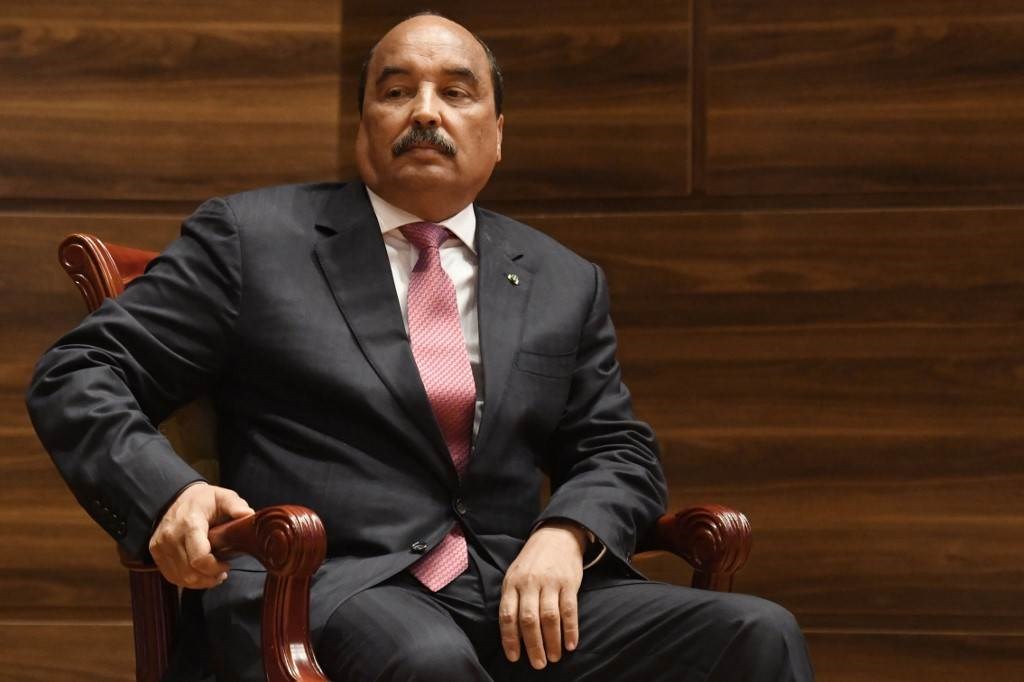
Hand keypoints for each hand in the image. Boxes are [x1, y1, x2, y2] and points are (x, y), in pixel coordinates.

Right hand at [148, 482, 253, 587]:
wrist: (176, 497)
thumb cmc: (204, 500)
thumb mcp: (223, 497)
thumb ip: (236, 506)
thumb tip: (249, 516)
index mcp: (190, 524)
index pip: (200, 558)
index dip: (215, 568)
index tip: (227, 565)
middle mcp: (171, 536)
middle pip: (190, 572)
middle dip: (210, 577)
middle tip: (223, 572)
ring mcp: (160, 546)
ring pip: (180, 577)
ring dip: (199, 582)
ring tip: (213, 575)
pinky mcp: (155, 552)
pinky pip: (171, 576)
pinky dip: (186, 580)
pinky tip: (199, 574)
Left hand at [499, 520, 586, 668]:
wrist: (556, 536)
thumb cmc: (532, 562)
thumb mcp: (515, 575)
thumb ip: (512, 599)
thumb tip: (512, 635)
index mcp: (512, 583)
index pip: (508, 615)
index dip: (510, 639)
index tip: (514, 658)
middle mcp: (529, 583)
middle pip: (529, 619)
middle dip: (533, 645)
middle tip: (538, 664)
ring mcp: (550, 582)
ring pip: (549, 617)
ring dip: (552, 641)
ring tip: (554, 657)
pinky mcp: (569, 582)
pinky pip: (569, 610)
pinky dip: (570, 630)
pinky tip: (571, 644)